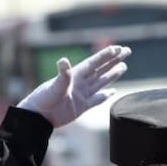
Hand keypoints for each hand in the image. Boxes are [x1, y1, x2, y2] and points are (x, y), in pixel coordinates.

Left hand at [17, 45, 131, 127]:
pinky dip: (105, 95)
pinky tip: (112, 91)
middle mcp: (80, 83)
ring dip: (112, 75)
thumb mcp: (54, 86)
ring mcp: (82, 94)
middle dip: (114, 60)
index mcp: (75, 75)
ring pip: (101, 82)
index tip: (118, 48)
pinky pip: (97, 99)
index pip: (94, 63)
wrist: (39, 117)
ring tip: (123, 67)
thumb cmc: (44, 99)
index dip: (106, 56)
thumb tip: (63, 61)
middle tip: (127, 51)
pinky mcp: (82, 106)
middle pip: (101, 69)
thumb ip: (62, 75)